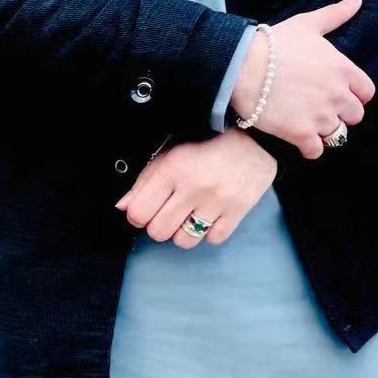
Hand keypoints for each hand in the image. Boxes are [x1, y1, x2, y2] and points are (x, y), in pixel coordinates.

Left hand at [114, 127, 276, 248]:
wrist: (255, 136)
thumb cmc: (207, 142)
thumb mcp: (172, 152)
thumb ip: (145, 179)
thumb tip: (123, 207)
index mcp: (174, 168)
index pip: (138, 213)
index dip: (139, 214)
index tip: (148, 208)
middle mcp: (194, 186)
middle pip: (159, 231)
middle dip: (160, 224)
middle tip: (171, 209)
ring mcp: (218, 200)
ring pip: (184, 241)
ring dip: (184, 231)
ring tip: (192, 213)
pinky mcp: (239, 209)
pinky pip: (213, 239)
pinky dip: (210, 231)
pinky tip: (212, 213)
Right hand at [231, 0, 375, 159]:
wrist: (242, 67)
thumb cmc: (275, 43)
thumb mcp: (309, 24)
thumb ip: (337, 14)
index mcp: (342, 69)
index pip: (366, 92)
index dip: (355, 94)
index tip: (340, 92)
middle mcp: (337, 95)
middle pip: (355, 116)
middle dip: (341, 113)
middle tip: (322, 106)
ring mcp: (320, 117)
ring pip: (338, 135)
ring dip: (326, 130)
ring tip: (310, 120)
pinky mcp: (301, 135)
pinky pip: (317, 151)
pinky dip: (310, 148)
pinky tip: (300, 137)